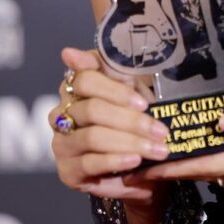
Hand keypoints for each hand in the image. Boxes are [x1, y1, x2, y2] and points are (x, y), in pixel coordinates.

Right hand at [49, 46, 172, 201]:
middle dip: (132, 121)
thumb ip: (109, 68)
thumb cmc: (133, 119)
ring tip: (157, 149)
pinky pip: (90, 163)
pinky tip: (135, 160)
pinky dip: (116, 160)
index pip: (84, 80)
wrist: (138, 165)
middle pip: (92, 109)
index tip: (144, 103)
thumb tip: (68, 52)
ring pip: (93, 136)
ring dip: (130, 142)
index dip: (115, 90)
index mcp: (75, 88)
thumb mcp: (132, 89)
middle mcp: (61, 114)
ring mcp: (62, 143)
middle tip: (161, 131)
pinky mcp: (67, 171)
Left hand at [137, 106, 223, 188]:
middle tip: (147, 163)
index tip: (144, 171)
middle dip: (179, 169)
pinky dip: (222, 159)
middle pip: (214, 173)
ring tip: (171, 154)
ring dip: (198, 165)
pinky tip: (215, 148)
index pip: (211, 167)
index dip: (176, 169)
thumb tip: (220, 121)